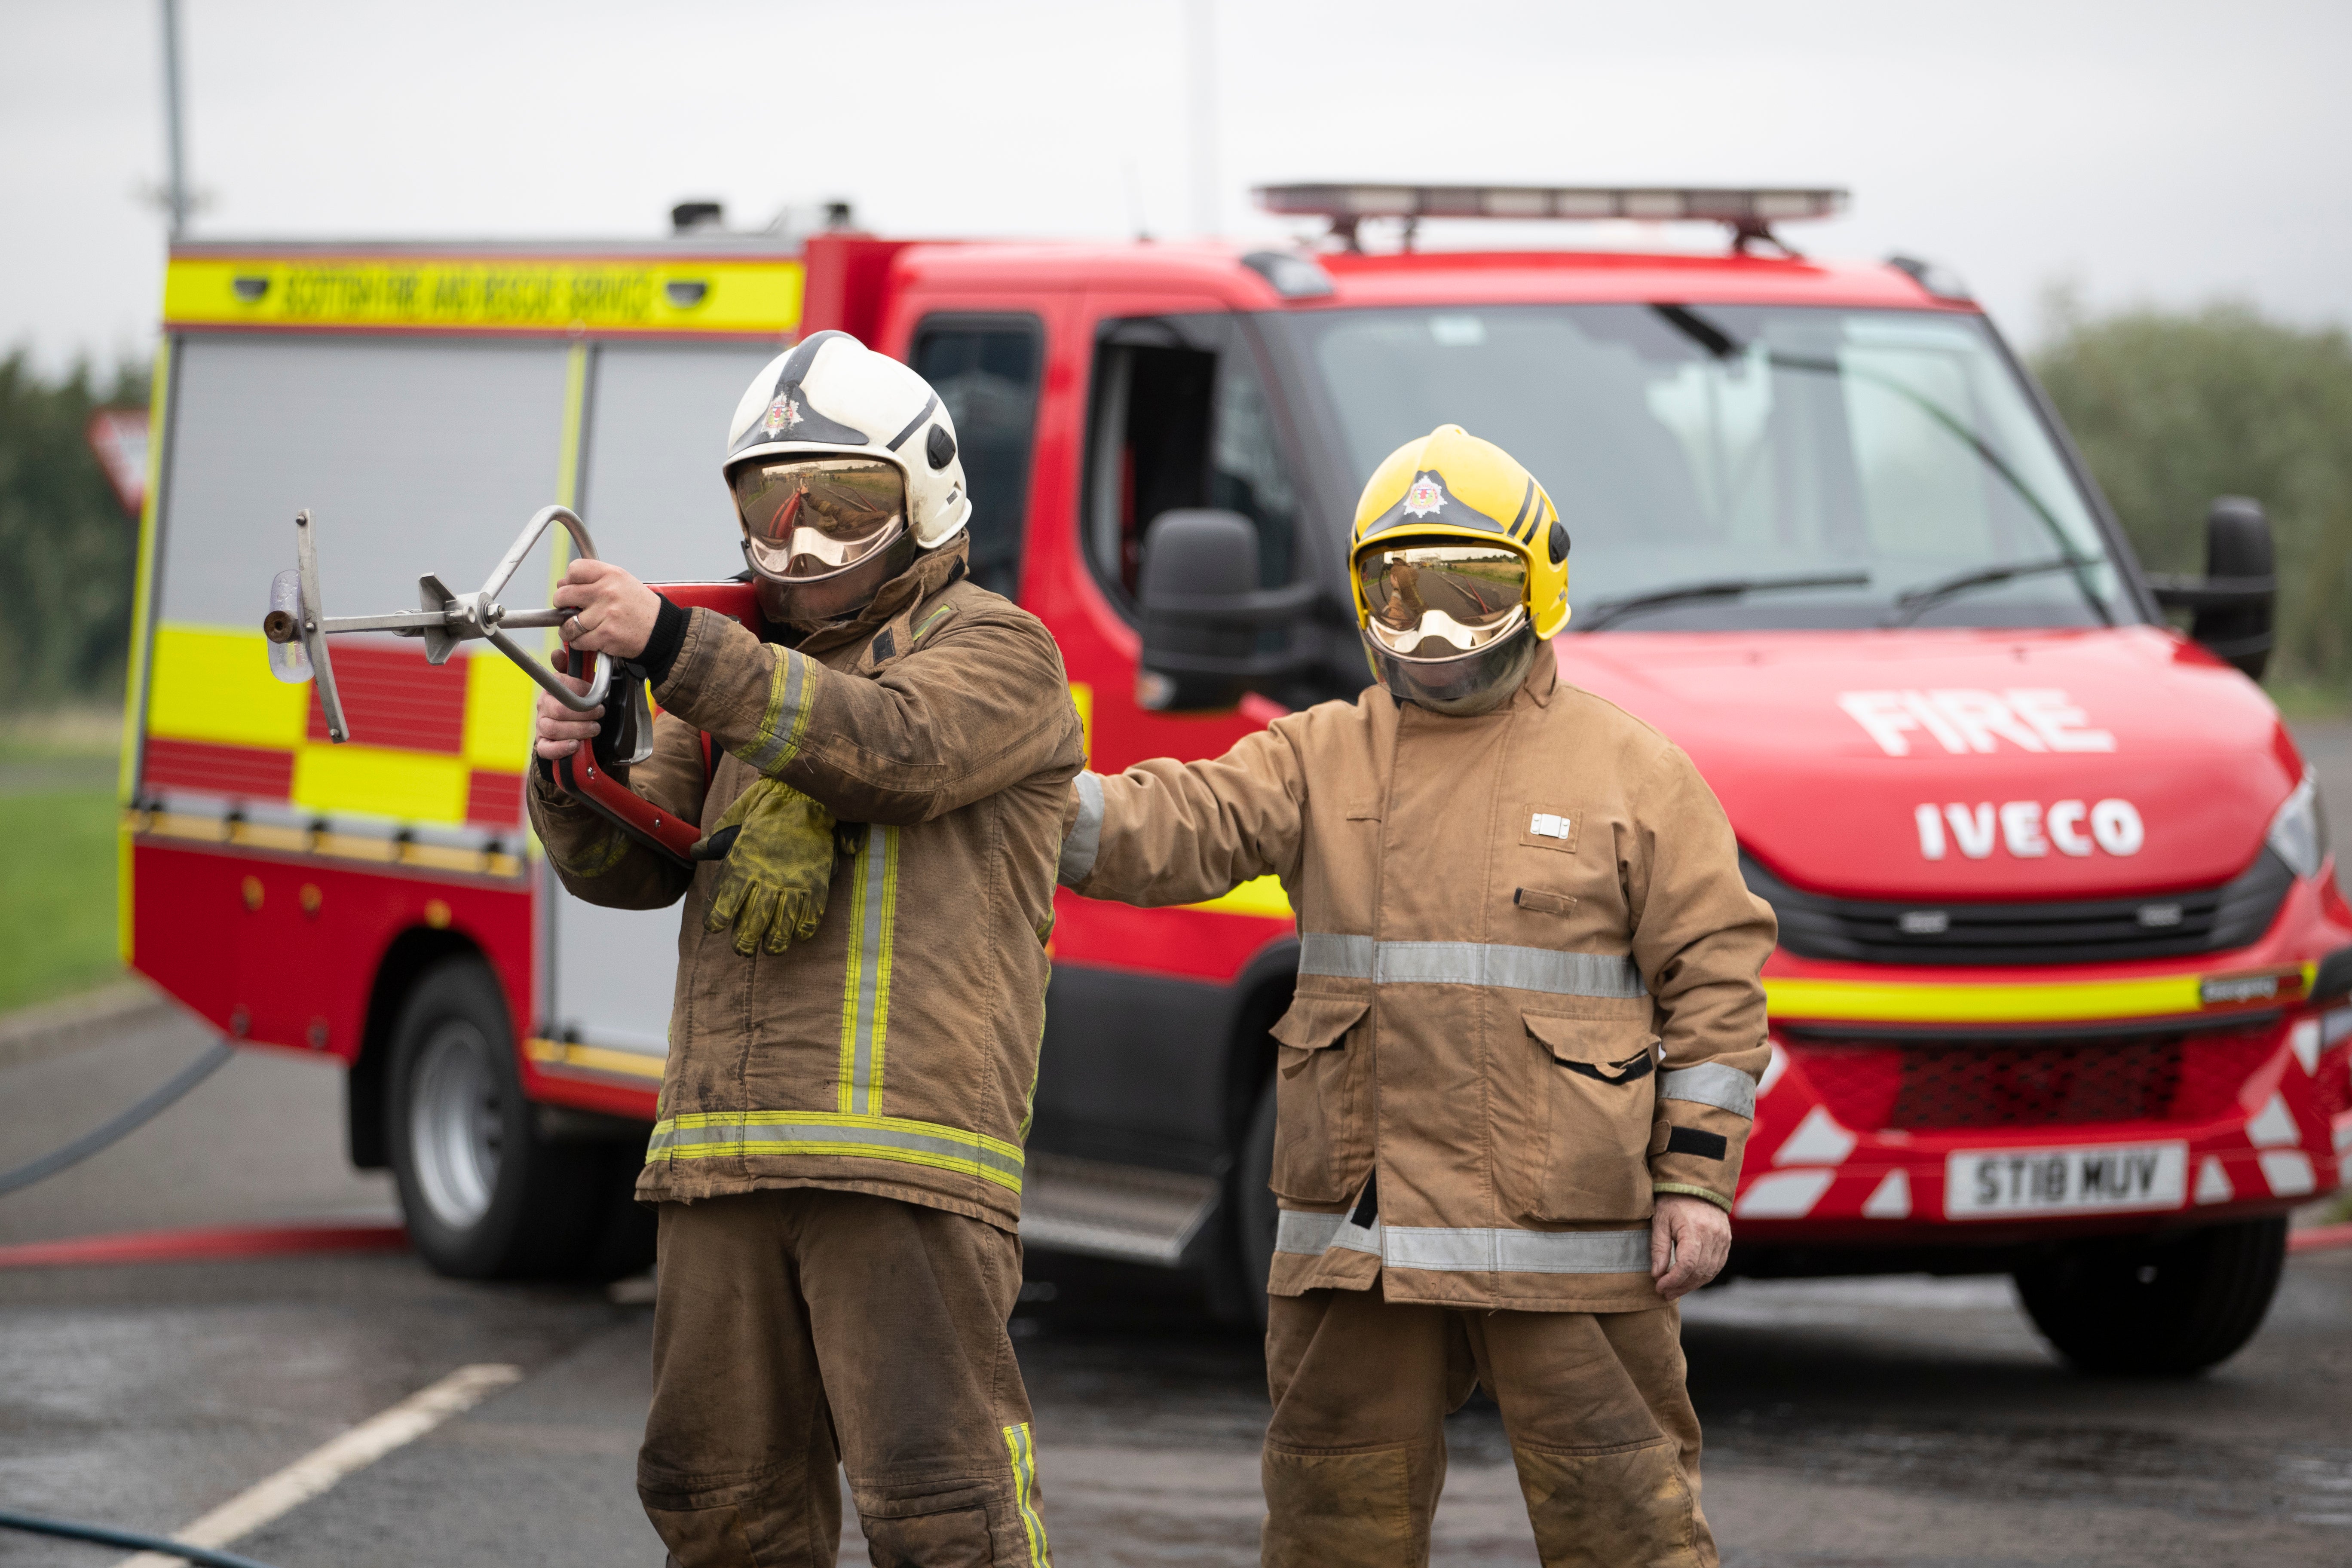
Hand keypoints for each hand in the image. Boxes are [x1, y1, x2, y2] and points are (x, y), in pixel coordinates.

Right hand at [533, 665, 603, 759]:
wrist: (572, 726)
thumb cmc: (576, 702)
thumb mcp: (578, 684)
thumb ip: (570, 668)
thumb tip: (557, 653)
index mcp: (551, 690)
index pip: (561, 684)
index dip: (581, 689)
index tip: (596, 694)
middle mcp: (543, 707)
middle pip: (558, 710)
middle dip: (584, 713)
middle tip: (599, 713)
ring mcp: (542, 726)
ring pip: (554, 729)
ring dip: (579, 729)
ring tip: (594, 728)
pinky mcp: (543, 744)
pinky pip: (546, 748)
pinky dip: (561, 748)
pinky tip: (575, 745)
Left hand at [552, 558, 660, 660]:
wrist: (661, 630)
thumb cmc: (640, 607)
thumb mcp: (622, 582)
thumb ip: (594, 579)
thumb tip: (562, 585)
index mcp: (611, 575)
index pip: (574, 570)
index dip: (568, 581)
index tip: (571, 589)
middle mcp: (608, 591)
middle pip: (564, 595)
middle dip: (561, 605)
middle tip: (569, 610)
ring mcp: (606, 614)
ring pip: (568, 623)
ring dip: (568, 629)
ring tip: (577, 628)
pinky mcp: (606, 635)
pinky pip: (578, 640)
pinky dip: (579, 642)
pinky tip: (589, 639)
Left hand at [697, 780, 841, 955]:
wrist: (804, 794)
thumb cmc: (766, 808)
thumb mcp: (735, 822)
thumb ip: (716, 841)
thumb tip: (693, 850)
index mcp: (742, 864)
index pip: (725, 902)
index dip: (718, 919)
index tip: (715, 927)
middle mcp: (766, 878)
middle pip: (752, 921)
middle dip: (745, 941)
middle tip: (742, 950)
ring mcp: (793, 882)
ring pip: (782, 924)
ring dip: (775, 941)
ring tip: (771, 949)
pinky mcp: (816, 882)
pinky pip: (811, 914)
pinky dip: (805, 928)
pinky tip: (800, 934)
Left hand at [1650, 1195, 1730, 1301]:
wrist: (1698, 1185)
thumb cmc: (1674, 1201)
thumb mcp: (1660, 1220)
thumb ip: (1659, 1248)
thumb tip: (1657, 1274)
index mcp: (1695, 1229)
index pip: (1687, 1265)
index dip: (1673, 1280)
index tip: (1659, 1287)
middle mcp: (1713, 1236)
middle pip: (1699, 1272)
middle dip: (1681, 1286)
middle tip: (1664, 1293)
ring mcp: (1723, 1239)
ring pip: (1710, 1272)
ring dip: (1692, 1285)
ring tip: (1674, 1290)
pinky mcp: (1726, 1241)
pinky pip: (1717, 1266)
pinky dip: (1703, 1276)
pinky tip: (1689, 1280)